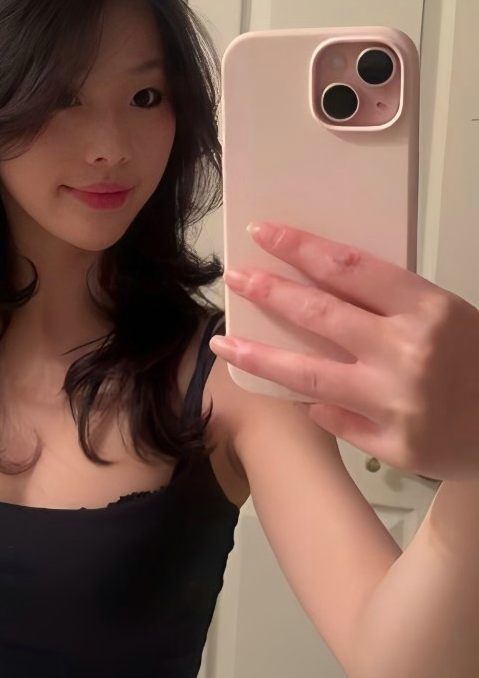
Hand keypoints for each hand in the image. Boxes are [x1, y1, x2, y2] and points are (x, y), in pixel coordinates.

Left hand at [209, 222, 478, 481]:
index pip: (350, 267)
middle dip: (269, 292)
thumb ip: (388, 305)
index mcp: (428, 310)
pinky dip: (315, 406)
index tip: (263, 232)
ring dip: (259, 356)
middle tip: (235, 278)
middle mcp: (408, 353)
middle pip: (320, 315)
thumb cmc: (477, 362)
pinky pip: (334, 419)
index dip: (300, 247)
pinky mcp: (392, 445)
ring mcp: (397, 403)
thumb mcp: (445, 316)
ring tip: (224, 343)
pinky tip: (298, 397)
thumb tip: (316, 288)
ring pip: (308, 376)